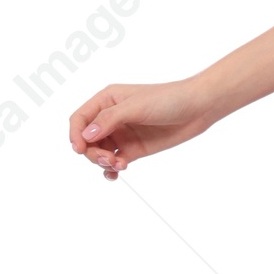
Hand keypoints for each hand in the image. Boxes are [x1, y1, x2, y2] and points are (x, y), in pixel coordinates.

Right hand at [68, 77, 215, 178]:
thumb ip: (110, 120)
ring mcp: (122, 134)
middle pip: (87, 140)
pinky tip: (117, 174)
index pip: (80, 119)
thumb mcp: (137, 106)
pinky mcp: (134, 149)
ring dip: (103, 162)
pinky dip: (111, 170)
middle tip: (109, 160)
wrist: (197, 108)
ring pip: (99, 153)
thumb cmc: (168, 99)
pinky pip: (114, 162)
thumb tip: (86, 135)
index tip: (80, 149)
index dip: (76, 134)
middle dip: (93, 153)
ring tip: (119, 165)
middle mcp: (111, 118)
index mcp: (107, 100)